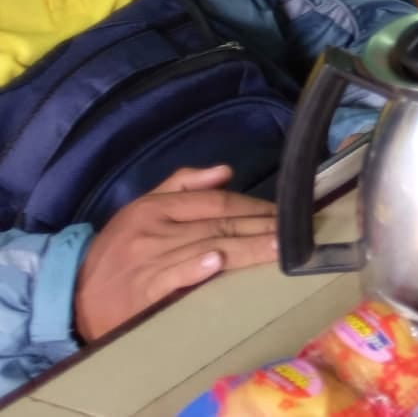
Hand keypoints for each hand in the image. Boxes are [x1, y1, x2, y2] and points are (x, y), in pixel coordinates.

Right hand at [73, 165, 277, 342]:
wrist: (72, 294)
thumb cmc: (117, 251)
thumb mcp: (141, 208)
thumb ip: (182, 185)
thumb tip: (225, 170)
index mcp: (156, 208)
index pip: (216, 202)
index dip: (254, 206)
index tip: (284, 214)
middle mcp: (155, 230)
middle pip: (220, 224)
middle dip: (263, 227)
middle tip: (297, 232)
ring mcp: (149, 260)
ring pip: (209, 248)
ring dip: (248, 248)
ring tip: (280, 249)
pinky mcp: (143, 291)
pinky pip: (173, 275)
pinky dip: (196, 268)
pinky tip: (218, 262)